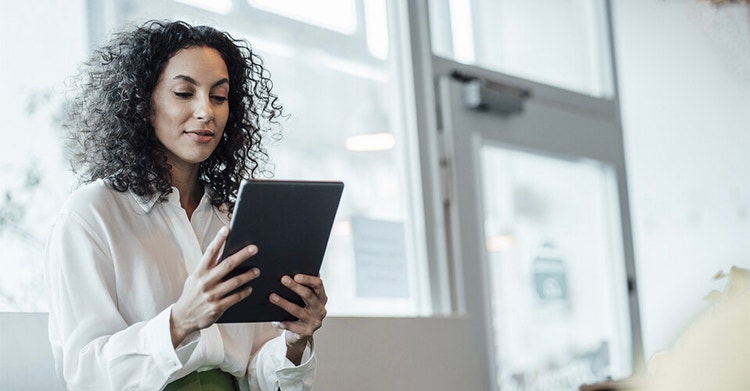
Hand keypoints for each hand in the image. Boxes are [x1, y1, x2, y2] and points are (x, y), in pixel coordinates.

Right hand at [170, 227, 260, 346]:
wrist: (183, 318)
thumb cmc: (192, 294)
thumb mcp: (195, 279)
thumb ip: (207, 268)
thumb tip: (223, 253)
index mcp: (199, 272)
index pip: (210, 252)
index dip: (218, 240)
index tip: (227, 229)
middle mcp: (205, 282)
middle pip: (227, 264)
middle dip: (242, 255)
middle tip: (254, 248)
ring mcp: (212, 295)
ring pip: (235, 281)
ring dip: (248, 275)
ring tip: (256, 271)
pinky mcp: (217, 307)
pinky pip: (235, 297)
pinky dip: (244, 292)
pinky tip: (250, 288)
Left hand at [269, 274, 327, 363]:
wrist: (300, 335)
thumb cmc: (300, 311)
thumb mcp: (304, 300)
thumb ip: (303, 288)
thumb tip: (289, 274)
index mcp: (322, 298)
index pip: (318, 285)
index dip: (308, 279)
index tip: (296, 275)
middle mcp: (320, 309)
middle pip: (308, 295)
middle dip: (295, 287)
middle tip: (283, 279)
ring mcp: (315, 322)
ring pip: (297, 310)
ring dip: (284, 303)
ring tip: (272, 296)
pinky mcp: (307, 332)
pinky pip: (292, 326)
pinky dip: (282, 322)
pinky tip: (274, 319)